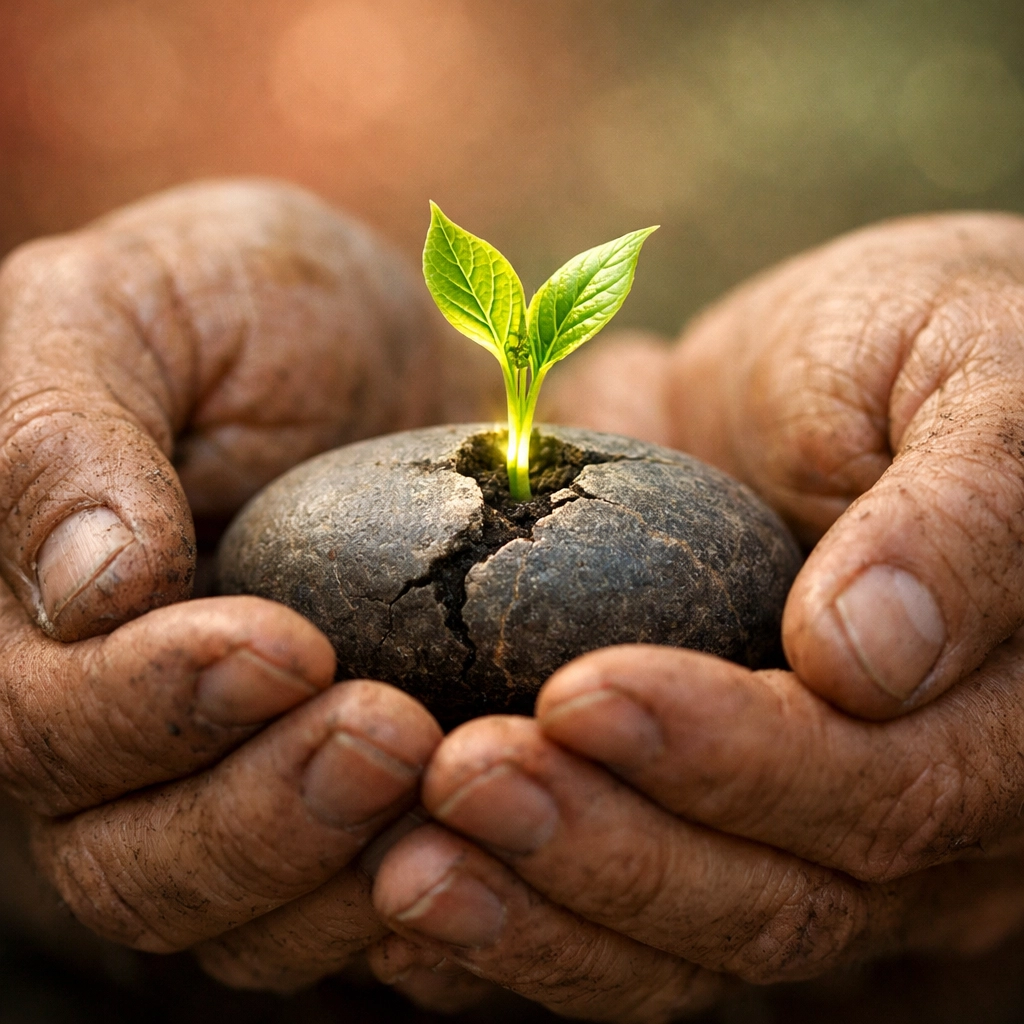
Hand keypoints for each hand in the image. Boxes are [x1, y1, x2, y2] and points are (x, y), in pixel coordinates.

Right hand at [0, 179, 456, 989]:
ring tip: (451, 777)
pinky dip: (418, 891)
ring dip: (343, 875)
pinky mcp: (339, 789)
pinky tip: (489, 829)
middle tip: (392, 734)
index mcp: (34, 620)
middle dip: (260, 817)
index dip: (152, 708)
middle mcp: (119, 726)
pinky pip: (353, 898)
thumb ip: (68, 435)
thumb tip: (85, 591)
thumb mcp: (133, 312)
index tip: (285, 649)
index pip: (43, 724)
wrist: (383, 344)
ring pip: (241, 915)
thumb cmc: (238, 303)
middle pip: (132, 861)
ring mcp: (229, 772)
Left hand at [363, 213, 1023, 1017]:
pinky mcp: (697, 810)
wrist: (852, 365)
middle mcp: (908, 810)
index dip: (728, 759)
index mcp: (999, 721)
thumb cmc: (929, 348)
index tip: (580, 692)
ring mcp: (797, 828)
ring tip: (406, 868)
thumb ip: (959, 517)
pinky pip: (616, 917)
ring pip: (681, 938)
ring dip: (538, 914)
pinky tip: (406, 899)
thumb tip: (867, 657)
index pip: (876, 788)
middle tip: (463, 779)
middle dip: (605, 848)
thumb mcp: (975, 387)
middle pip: (769, 899)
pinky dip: (514, 923)